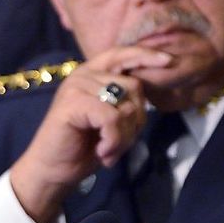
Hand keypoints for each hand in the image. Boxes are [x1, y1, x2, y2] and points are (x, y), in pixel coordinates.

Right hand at [9, 47, 173, 222]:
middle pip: (135, 87)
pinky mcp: (73, 103)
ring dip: (125, 136)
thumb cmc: (86, 145)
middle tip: (121, 142)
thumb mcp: (113, 120)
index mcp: (93, 74)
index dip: (145, 55)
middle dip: (137, 120)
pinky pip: (112, 119)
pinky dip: (114, 140)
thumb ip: (127, 102)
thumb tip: (151, 90)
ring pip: (126, 106)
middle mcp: (84, 75)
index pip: (121, 54)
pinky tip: (102, 152)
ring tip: (109, 149)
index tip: (168, 60)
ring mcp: (76, 87)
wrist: (55, 168)